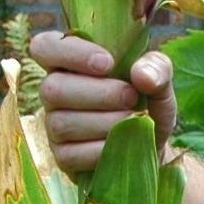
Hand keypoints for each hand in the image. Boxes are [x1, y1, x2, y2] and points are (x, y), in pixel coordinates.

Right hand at [28, 31, 177, 175]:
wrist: (153, 144)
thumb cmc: (147, 102)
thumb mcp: (159, 79)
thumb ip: (156, 67)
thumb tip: (142, 75)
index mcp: (68, 62)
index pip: (44, 46)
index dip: (70, 53)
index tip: (107, 63)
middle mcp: (53, 92)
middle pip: (52, 89)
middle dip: (99, 94)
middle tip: (131, 97)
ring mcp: (54, 126)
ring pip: (61, 123)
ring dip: (105, 122)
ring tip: (131, 119)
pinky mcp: (62, 157)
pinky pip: (71, 154)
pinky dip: (102, 150)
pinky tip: (120, 144)